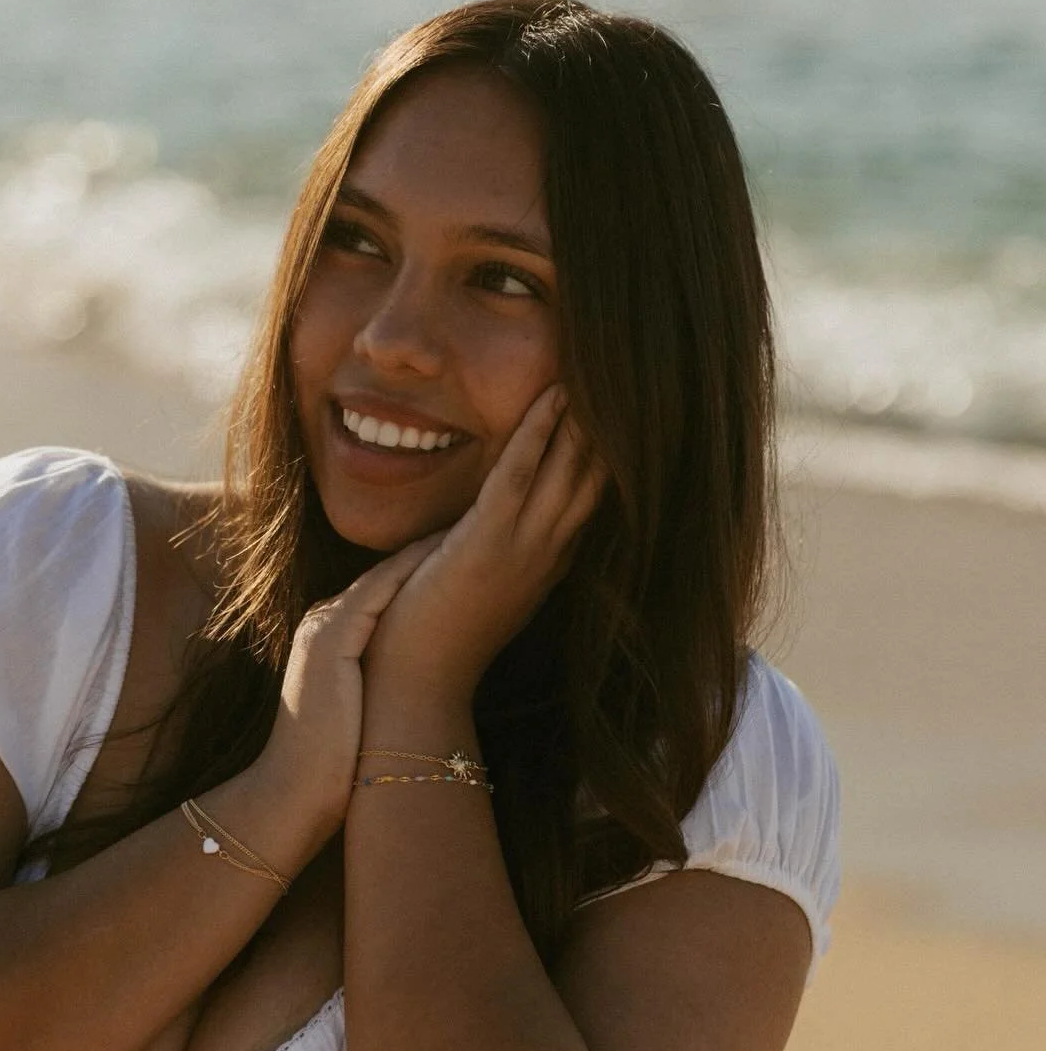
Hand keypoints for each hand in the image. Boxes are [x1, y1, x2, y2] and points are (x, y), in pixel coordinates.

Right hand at [252, 532, 445, 848]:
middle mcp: (320, 623)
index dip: (423, 570)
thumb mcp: (359, 710)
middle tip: (478, 524)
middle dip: (430, 551)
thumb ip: (380, 680)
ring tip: (472, 528)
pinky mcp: (330, 639)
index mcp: (326, 638)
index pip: (381, 591)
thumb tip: (425, 677)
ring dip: (428, 551)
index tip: (466, 551)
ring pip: (385, 576)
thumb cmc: (332, 768)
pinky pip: (380, 593)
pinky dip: (415, 573)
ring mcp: (322, 628)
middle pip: (385, 575)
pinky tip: (453, 557)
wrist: (292, 797)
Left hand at [364, 385, 607, 699]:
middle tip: (634, 373)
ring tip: (597, 365)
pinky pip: (518, 476)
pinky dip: (537, 432)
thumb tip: (495, 515)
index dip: (614, 448)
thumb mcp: (483, 586)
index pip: (596, 494)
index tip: (628, 405)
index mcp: (548, 562)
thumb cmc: (435, 636)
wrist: (416, 685)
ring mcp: (521, 549)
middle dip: (614, 424)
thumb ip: (498, 548)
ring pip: (569, 470)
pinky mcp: (485, 544)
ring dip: (585, 415)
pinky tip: (552, 394)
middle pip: (597, 476)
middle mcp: (548, 553)